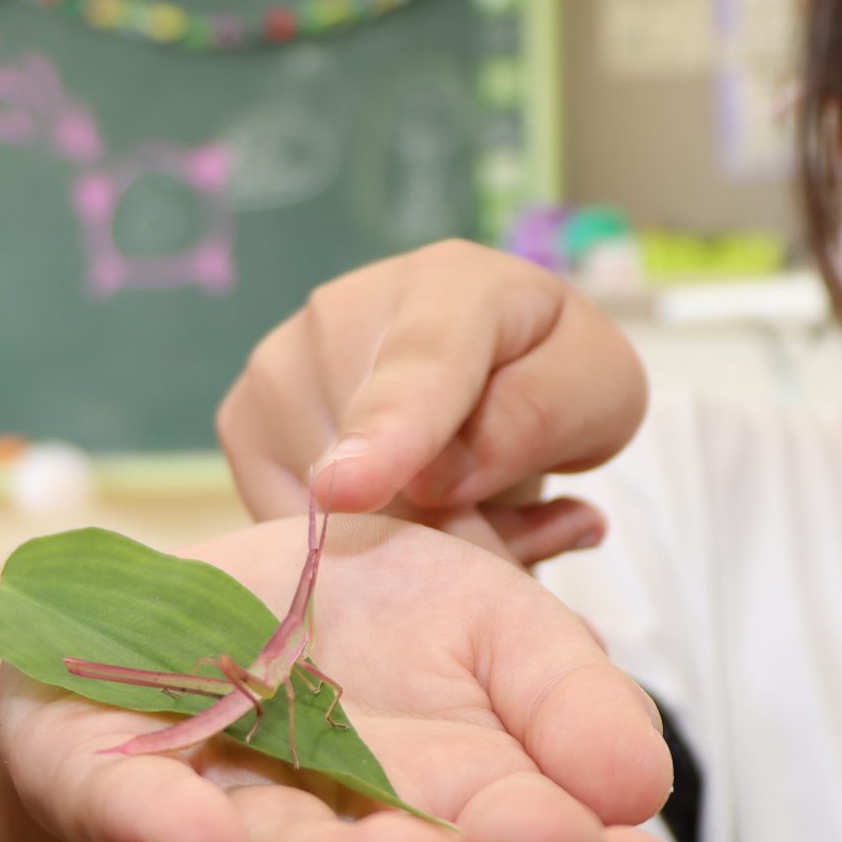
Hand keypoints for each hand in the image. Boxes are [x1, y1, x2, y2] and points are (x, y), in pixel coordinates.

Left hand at [0, 513, 697, 841]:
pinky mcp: (96, 784)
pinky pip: (124, 817)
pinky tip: (192, 839)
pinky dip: (157, 830)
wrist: (178, 605)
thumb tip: (642, 792)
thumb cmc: (365, 626)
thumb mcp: (500, 631)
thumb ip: (572, 705)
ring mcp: (218, 834)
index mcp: (449, 836)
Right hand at [218, 242, 647, 565]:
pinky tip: (406, 515)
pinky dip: (358, 554)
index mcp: (450, 287)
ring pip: (334, 519)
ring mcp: (278, 368)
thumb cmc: (547, 376)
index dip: (388, 434)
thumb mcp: (599, 393)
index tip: (346, 492)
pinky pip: (296, 532)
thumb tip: (438, 479)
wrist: (485, 363)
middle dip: (453, 539)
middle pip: (377, 480)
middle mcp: (339, 313)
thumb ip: (538, 421)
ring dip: (413, 550)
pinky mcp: (242, 425)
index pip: (418, 368)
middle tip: (520, 526)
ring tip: (463, 507)